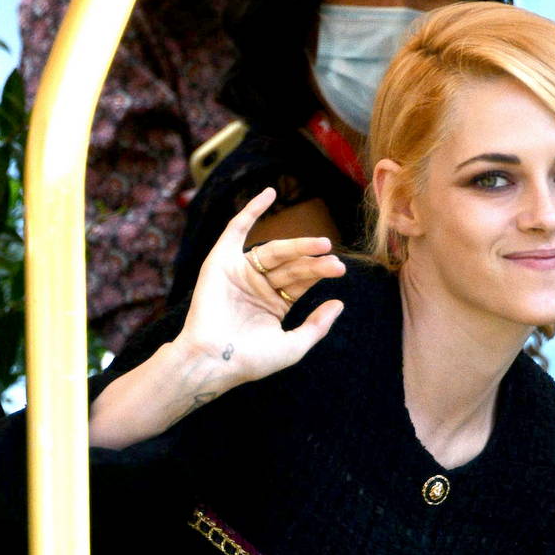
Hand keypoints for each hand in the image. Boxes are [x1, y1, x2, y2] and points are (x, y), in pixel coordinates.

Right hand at [90, 188, 345, 448]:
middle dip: (314, 263)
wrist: (214, 360)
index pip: (301, 281)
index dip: (320, 272)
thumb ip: (317, 326)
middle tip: (335, 261)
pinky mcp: (220, 262)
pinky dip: (251, 210)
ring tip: (322, 244)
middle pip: (292, 266)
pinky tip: (270, 193)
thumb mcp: (293, 346)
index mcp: (273, 304)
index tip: (339, 269)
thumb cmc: (251, 360)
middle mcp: (257, 285)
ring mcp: (239, 272)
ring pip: (274, 250)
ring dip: (298, 245)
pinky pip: (236, 229)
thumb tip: (339, 303)